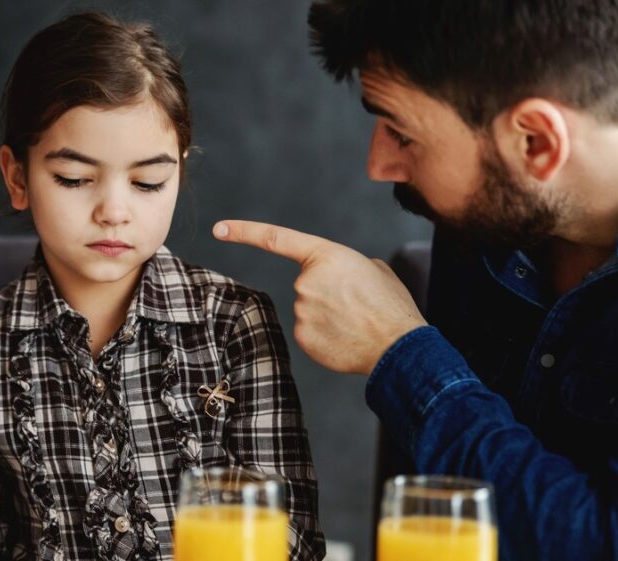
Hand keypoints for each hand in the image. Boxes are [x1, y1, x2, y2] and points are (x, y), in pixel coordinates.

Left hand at [214, 220, 424, 374]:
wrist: (398, 345)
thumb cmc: (390, 304)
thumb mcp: (372, 268)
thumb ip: (344, 266)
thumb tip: (337, 277)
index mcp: (325, 255)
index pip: (275, 238)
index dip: (244, 232)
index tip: (218, 228)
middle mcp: (306, 281)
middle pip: (307, 285)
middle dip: (328, 293)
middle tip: (356, 304)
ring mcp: (301, 310)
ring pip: (309, 310)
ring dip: (328, 315)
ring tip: (356, 321)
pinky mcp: (302, 337)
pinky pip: (310, 332)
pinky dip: (326, 335)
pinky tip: (346, 337)